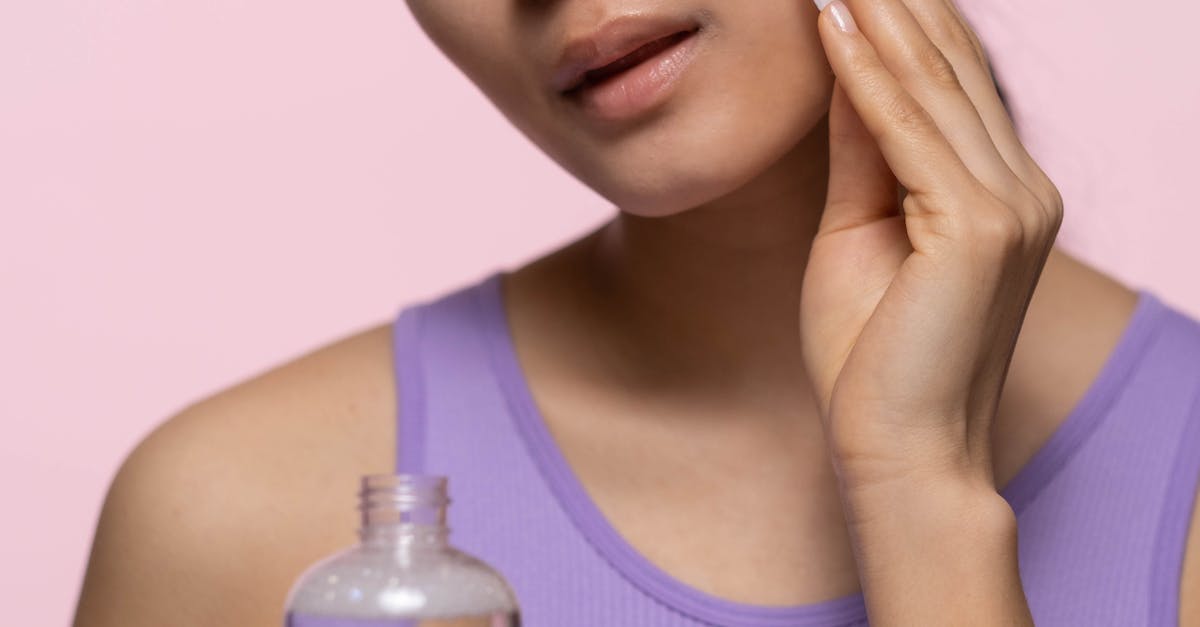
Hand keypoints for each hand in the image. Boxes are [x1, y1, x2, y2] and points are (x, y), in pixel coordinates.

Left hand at [799, 0, 1063, 496]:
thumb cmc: (870, 354)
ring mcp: (1011, 205)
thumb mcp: (857, 231)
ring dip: (879, 17)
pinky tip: (835, 23)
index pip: (951, 84)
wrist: (894, 446)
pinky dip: (868, 76)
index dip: (905, 21)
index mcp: (1001, 194)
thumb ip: (861, 153)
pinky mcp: (979, 227)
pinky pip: (908, 132)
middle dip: (895, 1)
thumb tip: (846, 72)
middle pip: (949, 70)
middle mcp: (1022, 189)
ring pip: (932, 88)